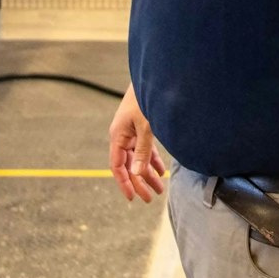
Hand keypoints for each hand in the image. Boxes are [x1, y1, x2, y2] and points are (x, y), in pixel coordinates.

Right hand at [107, 85, 167, 203]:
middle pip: (129, 165)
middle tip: (151, 198)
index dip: (124, 183)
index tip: (133, 197)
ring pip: (138, 158)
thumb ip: (142, 151)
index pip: (117, 166)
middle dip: (140, 182)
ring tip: (159, 188)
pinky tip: (161, 171)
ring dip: (148, 173)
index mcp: (118, 136)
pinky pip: (145, 149)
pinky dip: (152, 160)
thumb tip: (136, 173)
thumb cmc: (145, 100)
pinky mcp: (140, 128)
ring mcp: (131, 132)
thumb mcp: (146, 128)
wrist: (152, 79)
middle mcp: (122, 136)